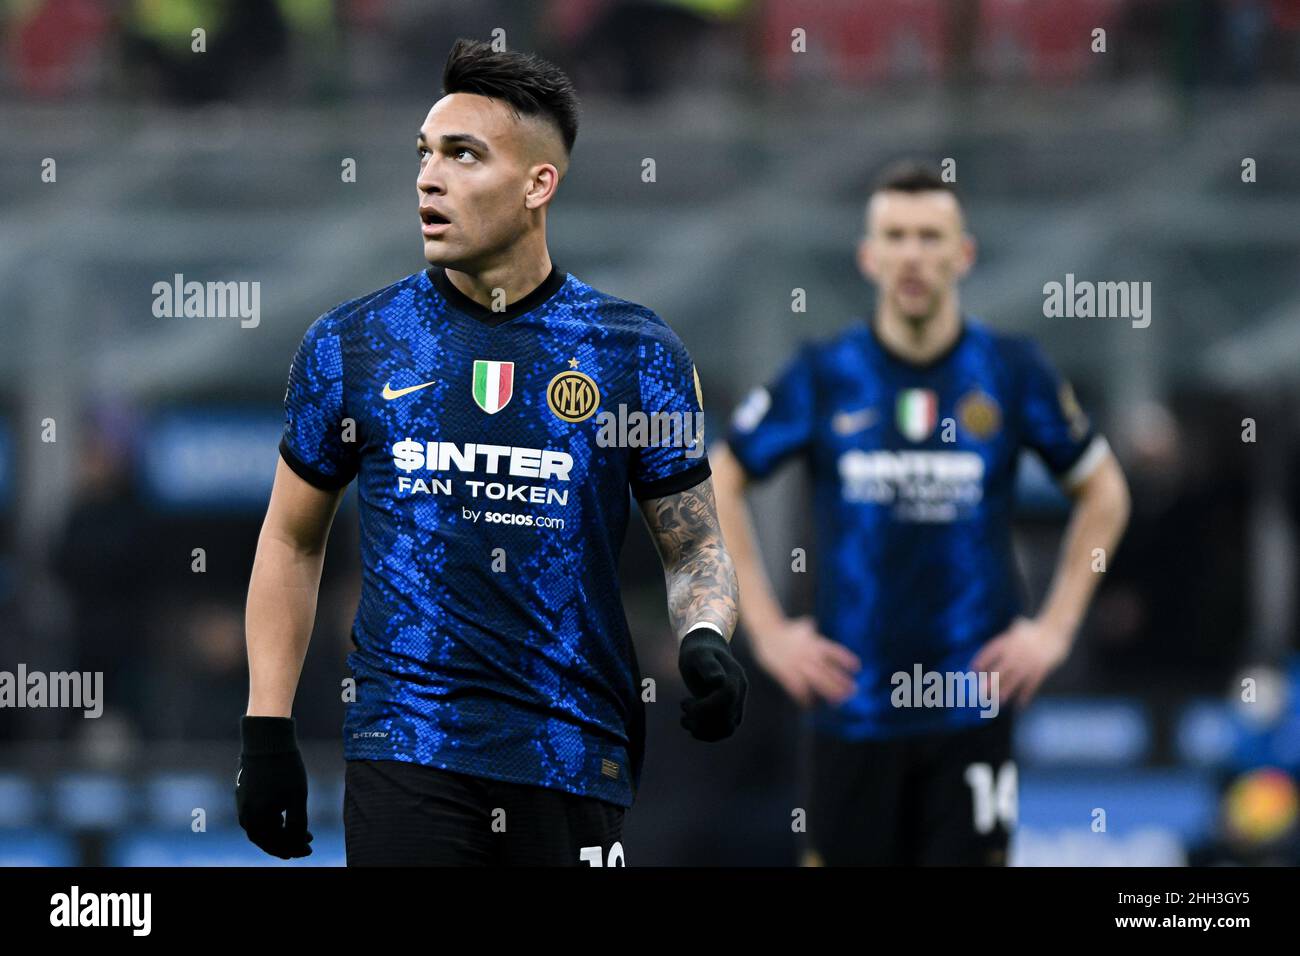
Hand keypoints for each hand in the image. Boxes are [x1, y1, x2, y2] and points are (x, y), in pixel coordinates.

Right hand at [236, 716, 312, 858]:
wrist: (266, 740)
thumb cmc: (284, 768)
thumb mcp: (297, 797)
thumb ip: (298, 823)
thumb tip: (298, 844)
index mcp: (257, 820)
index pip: (276, 844)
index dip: (294, 849)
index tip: (310, 849)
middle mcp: (245, 816)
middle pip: (267, 840)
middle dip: (287, 844)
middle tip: (305, 845)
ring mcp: (243, 806)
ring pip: (262, 829)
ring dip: (280, 834)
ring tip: (300, 833)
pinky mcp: (244, 796)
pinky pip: (257, 818)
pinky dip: (272, 823)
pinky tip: (285, 819)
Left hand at [677, 627, 747, 740]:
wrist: (706, 653)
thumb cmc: (699, 652)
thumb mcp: (698, 655)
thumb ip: (707, 666)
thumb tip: (718, 680)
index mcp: (734, 676)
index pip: (727, 697)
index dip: (706, 706)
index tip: (685, 703)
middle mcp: (740, 692)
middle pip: (727, 715)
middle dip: (701, 718)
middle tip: (683, 709)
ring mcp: (737, 704)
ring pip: (727, 728)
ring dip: (704, 730)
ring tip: (685, 721)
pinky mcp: (731, 713)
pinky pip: (725, 731)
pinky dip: (708, 735)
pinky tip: (692, 727)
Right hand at [750, 615, 859, 707]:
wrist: (766, 631)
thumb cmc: (785, 629)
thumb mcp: (801, 626)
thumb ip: (810, 627)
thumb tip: (813, 624)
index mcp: (815, 643)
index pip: (835, 652)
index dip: (846, 660)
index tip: (857, 668)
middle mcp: (809, 654)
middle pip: (828, 671)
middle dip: (841, 682)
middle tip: (853, 691)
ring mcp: (798, 664)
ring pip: (816, 681)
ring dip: (828, 692)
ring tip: (838, 702)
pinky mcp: (786, 672)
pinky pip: (797, 687)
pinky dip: (804, 697)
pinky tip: (810, 705)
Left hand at [971, 616, 1071, 708]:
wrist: (1055, 630)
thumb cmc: (1037, 628)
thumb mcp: (1019, 626)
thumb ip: (1009, 634)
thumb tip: (1001, 639)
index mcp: (1008, 642)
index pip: (989, 652)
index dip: (981, 661)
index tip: (973, 670)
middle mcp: (1015, 653)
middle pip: (999, 670)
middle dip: (990, 682)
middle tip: (981, 693)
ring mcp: (1027, 663)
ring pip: (1013, 680)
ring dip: (1005, 692)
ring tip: (998, 701)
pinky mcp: (1040, 669)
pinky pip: (1031, 685)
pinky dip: (1025, 695)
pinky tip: (1020, 704)